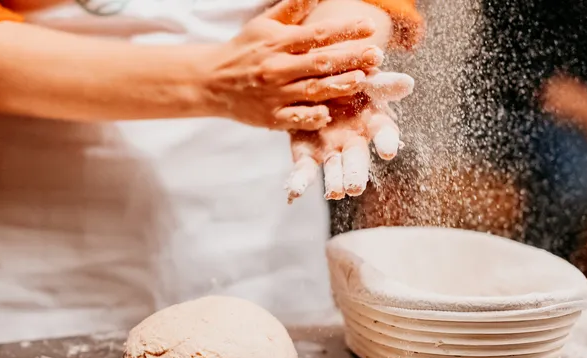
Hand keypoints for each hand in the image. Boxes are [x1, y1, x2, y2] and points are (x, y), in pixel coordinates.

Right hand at [201, 0, 379, 130]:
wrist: (210, 81)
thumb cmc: (242, 50)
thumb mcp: (264, 24)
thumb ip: (292, 8)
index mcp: (278, 43)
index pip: (316, 34)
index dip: (344, 29)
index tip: (368, 26)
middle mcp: (277, 68)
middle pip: (320, 63)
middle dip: (350, 58)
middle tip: (376, 55)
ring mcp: (274, 94)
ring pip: (312, 90)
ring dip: (338, 86)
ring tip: (362, 80)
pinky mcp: (270, 117)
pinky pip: (294, 118)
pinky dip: (310, 117)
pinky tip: (328, 114)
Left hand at [286, 68, 414, 201]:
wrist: (313, 83)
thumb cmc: (346, 79)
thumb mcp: (363, 74)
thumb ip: (381, 82)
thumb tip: (408, 83)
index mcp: (372, 120)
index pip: (384, 132)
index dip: (386, 141)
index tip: (388, 151)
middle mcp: (354, 140)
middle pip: (357, 159)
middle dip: (356, 173)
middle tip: (355, 187)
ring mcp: (331, 150)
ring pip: (334, 169)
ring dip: (334, 182)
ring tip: (333, 193)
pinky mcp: (307, 154)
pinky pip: (304, 170)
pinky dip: (300, 182)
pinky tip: (294, 193)